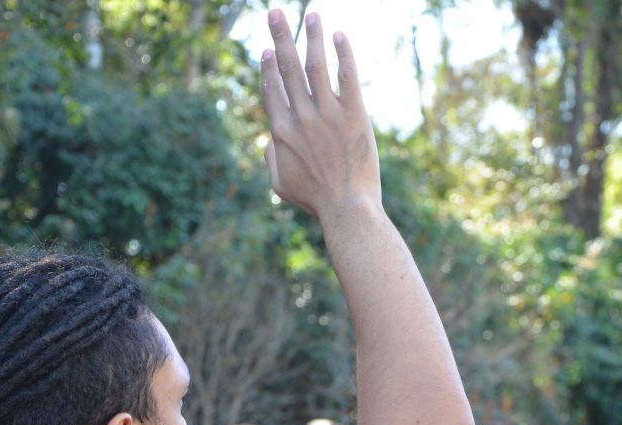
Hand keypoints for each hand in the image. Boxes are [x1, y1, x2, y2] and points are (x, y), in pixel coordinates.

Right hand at [261, 11, 379, 218]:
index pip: (272, 89)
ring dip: (312, 37)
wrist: (346, 208)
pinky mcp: (354, 115)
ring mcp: (328, 114)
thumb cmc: (315, 200)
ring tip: (312, 14)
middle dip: (280, 37)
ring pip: (316, 66)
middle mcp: (301, 117)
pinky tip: (340, 36)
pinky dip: (343, 54)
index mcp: (281, 131)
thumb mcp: (280, 185)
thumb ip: (270, 159)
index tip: (266, 50)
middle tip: (276, 13)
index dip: (268, 67)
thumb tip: (270, 140)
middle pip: (288, 69)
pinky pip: (348, 78)